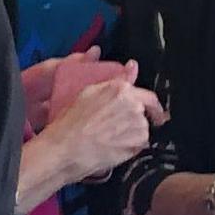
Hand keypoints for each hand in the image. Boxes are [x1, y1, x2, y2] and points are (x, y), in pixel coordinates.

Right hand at [25, 80, 163, 201]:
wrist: (65, 148)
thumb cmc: (70, 123)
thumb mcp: (89, 93)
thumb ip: (116, 79)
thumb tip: (132, 66)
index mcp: (120, 89)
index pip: (148, 96)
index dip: (149, 106)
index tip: (150, 111)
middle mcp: (133, 104)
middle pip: (145, 113)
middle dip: (135, 120)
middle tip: (116, 129)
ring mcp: (138, 123)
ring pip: (143, 129)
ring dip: (132, 134)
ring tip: (110, 138)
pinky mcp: (139, 142)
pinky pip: (141, 144)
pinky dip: (131, 147)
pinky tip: (113, 146)